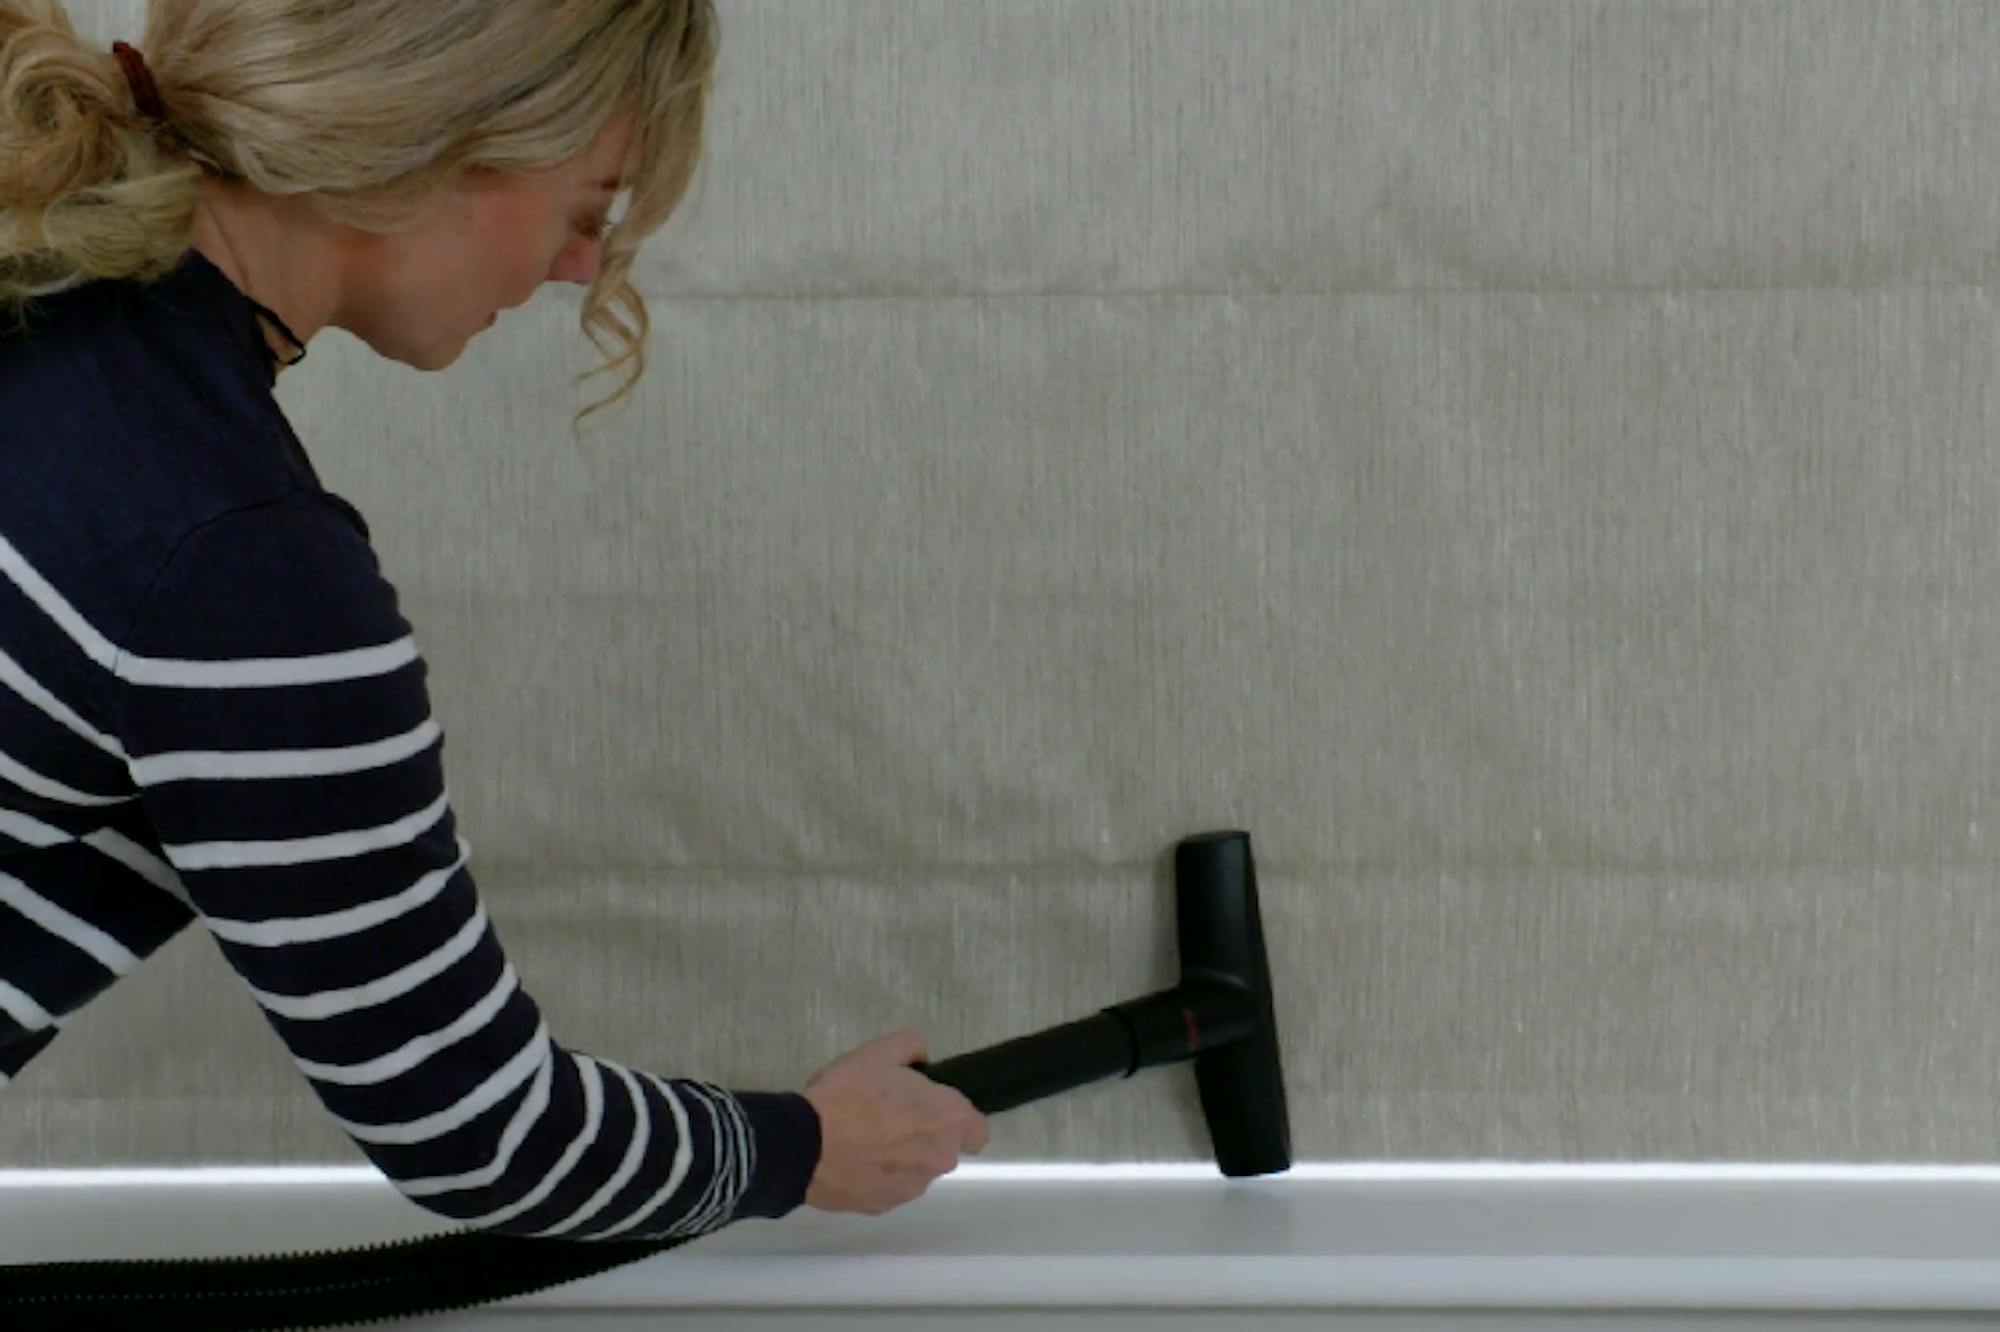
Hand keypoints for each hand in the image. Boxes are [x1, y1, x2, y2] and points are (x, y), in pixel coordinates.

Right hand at [799, 1028, 989, 1214]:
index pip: (978, 1131)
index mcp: (947, 1120)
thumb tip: (921, 1058)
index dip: (960, 1120)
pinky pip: (889, 1187)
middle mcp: (938, 1159)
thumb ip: (911, 1047)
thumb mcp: (879, 1052)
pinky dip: (877, 1176)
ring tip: (863, 1138)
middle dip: (924, 1135)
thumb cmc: (849, 1095)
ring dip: (900, 1157)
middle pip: (943, 1149)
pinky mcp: (883, 1206)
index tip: (935, 1110)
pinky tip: (850, 1160)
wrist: (803, 1145)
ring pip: (916, 1170)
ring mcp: (911, 1188)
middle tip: (890, 1115)